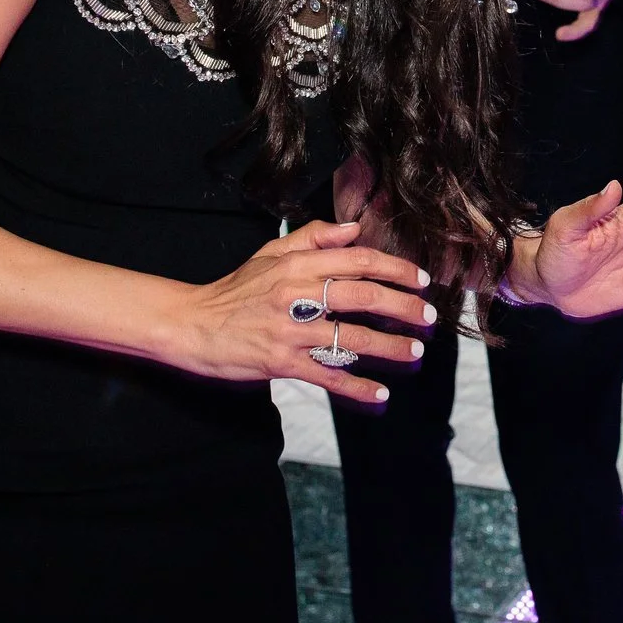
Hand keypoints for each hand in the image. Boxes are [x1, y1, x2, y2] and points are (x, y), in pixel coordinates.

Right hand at [169, 219, 433, 402]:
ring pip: (350, 337)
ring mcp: (289, 329)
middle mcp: (296, 293)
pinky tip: (380, 394)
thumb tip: (354, 228)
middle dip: (403, 307)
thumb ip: (313, 238)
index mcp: (297, 263)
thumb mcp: (270, 253)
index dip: (395, 269)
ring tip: (414, 352)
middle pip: (362, 295)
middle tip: (429, 317)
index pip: (358, 260)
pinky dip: (356, 387)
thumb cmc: (235, 290)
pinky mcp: (280, 361)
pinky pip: (327, 375)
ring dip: (389, 347)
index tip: (421, 280)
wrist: (193, 324)